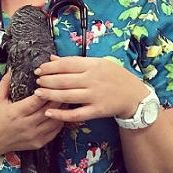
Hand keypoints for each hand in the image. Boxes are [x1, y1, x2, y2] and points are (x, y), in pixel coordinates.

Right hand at [0, 73, 63, 155]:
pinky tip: (61, 114)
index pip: (36, 101)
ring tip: (65, 99)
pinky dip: (59, 122)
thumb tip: (12, 70)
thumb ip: (5, 83)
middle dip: (57, 98)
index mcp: (16, 113)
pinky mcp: (38, 143)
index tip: (49, 83)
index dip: (45, 92)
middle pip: (48, 110)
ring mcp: (34, 136)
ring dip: (61, 110)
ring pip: (54, 122)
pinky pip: (54, 132)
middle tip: (63, 88)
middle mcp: (27, 125)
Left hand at [34, 55, 150, 121]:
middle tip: (37, 81)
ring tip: (38, 93)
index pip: (66, 64)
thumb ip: (74, 62)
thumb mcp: (97, 63)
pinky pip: (76, 114)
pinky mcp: (97, 111)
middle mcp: (93, 80)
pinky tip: (49, 112)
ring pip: (68, 96)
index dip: (50, 67)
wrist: (135, 95)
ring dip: (50, 95)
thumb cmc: (113, 76)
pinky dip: (61, 114)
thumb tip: (51, 58)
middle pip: (64, 80)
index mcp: (93, 65)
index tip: (39, 69)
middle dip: (47, 80)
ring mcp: (95, 96)